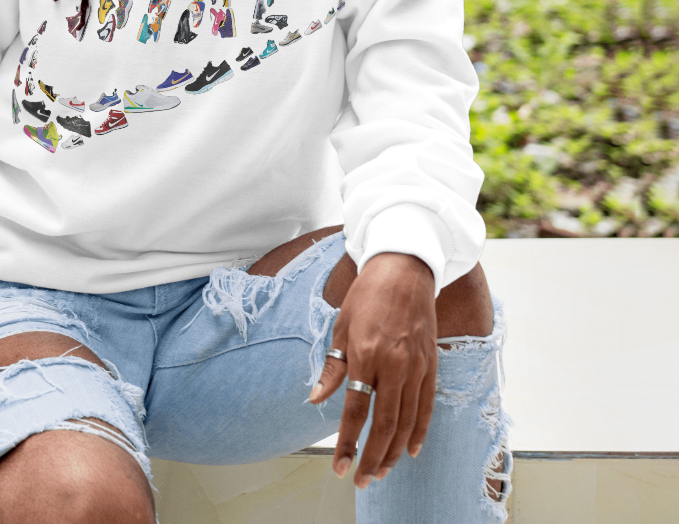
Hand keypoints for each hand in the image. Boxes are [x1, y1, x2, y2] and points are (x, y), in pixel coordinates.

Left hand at [309, 252, 436, 488]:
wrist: (405, 270)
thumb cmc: (367, 295)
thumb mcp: (341, 325)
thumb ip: (332, 367)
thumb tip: (316, 399)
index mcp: (364, 353)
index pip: (355, 411)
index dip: (347, 442)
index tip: (339, 466)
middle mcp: (393, 364)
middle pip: (384, 424)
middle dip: (371, 457)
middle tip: (360, 479)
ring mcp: (416, 366)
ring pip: (407, 422)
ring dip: (393, 452)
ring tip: (380, 471)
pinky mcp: (431, 365)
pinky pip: (427, 407)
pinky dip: (419, 432)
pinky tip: (410, 450)